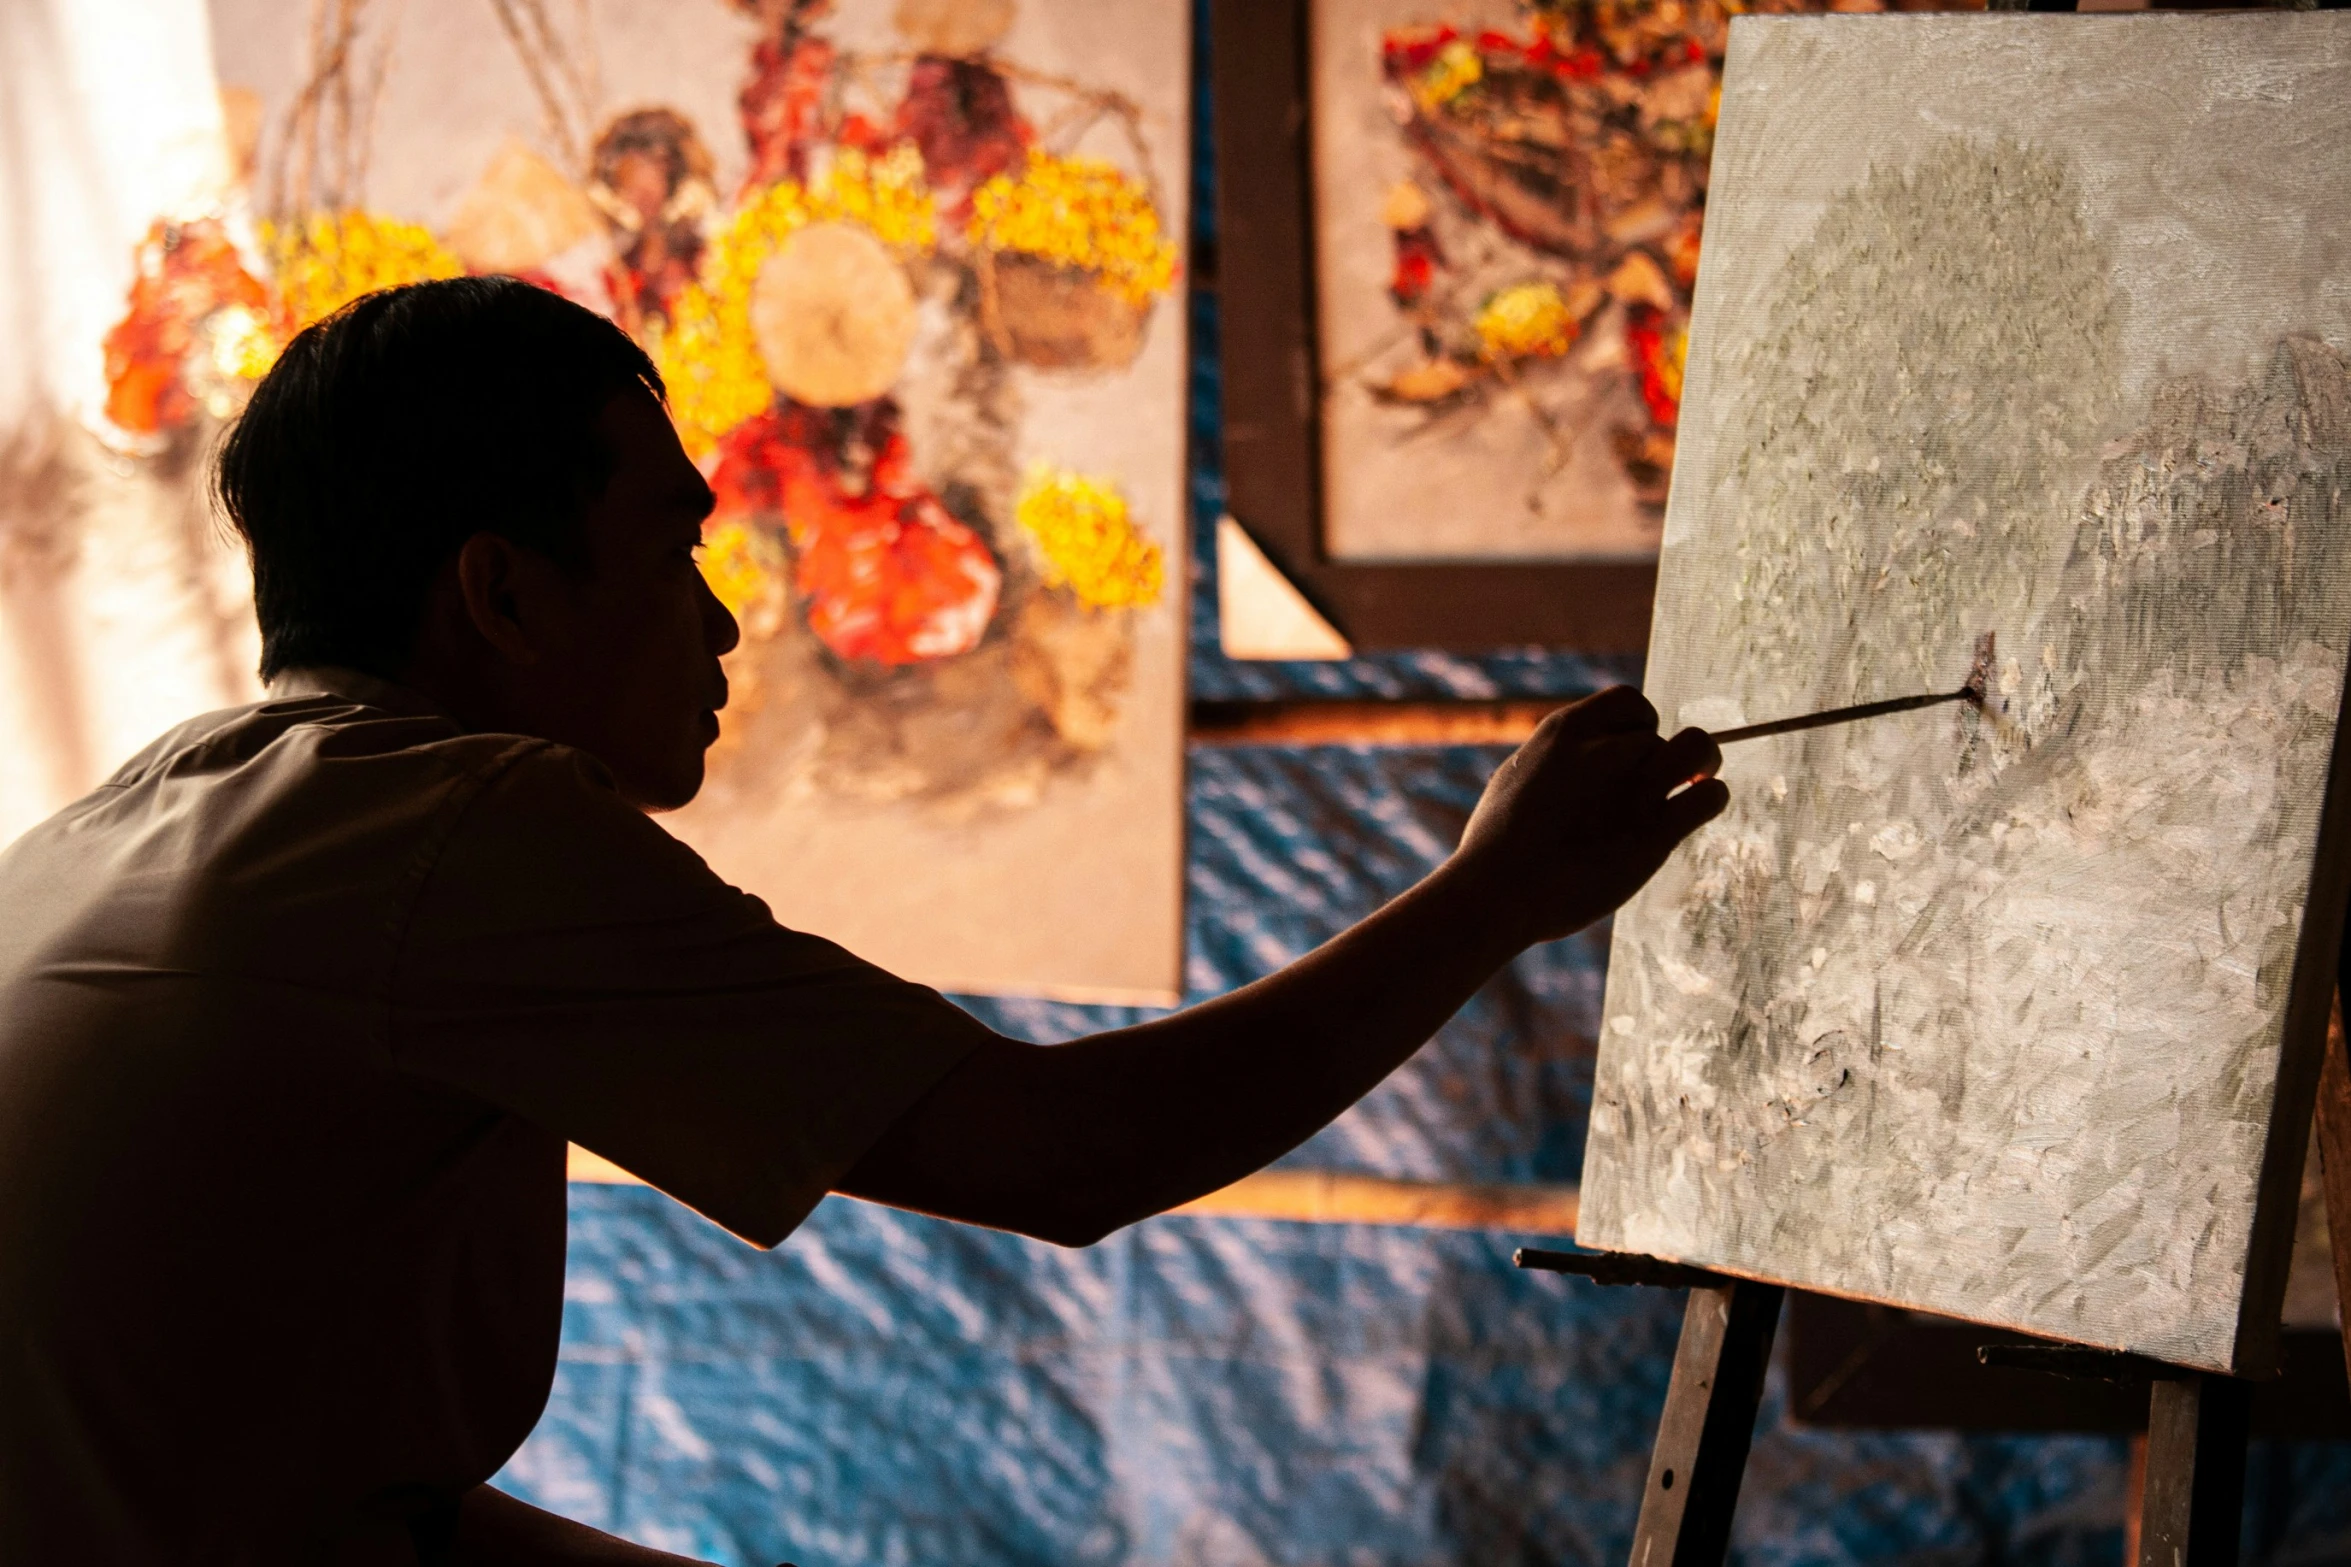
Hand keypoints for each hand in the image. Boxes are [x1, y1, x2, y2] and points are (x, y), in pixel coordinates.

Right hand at [1448, 686, 1726, 945]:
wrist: (1498, 890)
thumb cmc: (1495, 847)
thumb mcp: (1516, 779)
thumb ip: (1554, 762)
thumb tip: (1570, 760)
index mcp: (1566, 731)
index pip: (1628, 701)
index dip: (1639, 724)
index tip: (1633, 750)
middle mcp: (1605, 752)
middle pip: (1659, 735)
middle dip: (1664, 757)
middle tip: (1663, 782)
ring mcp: (1634, 791)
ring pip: (1696, 750)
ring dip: (1702, 764)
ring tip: (1695, 783)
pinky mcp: (1655, 833)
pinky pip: (1709, 797)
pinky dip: (1712, 799)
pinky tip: (1698, 810)